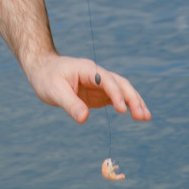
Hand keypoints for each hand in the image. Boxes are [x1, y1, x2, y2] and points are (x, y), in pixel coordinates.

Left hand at [24, 52, 150, 126]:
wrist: (42, 69)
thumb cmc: (47, 77)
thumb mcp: (54, 91)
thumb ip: (70, 104)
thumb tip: (84, 119)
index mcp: (87, 69)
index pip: (106, 80)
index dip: (115, 94)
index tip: (122, 109)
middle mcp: (97, 74)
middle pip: (120, 83)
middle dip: (132, 98)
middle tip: (142, 116)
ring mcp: (99, 83)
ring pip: (122, 90)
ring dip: (134, 101)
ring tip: (146, 117)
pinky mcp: (98, 93)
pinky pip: (116, 98)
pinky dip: (127, 105)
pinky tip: (137, 115)